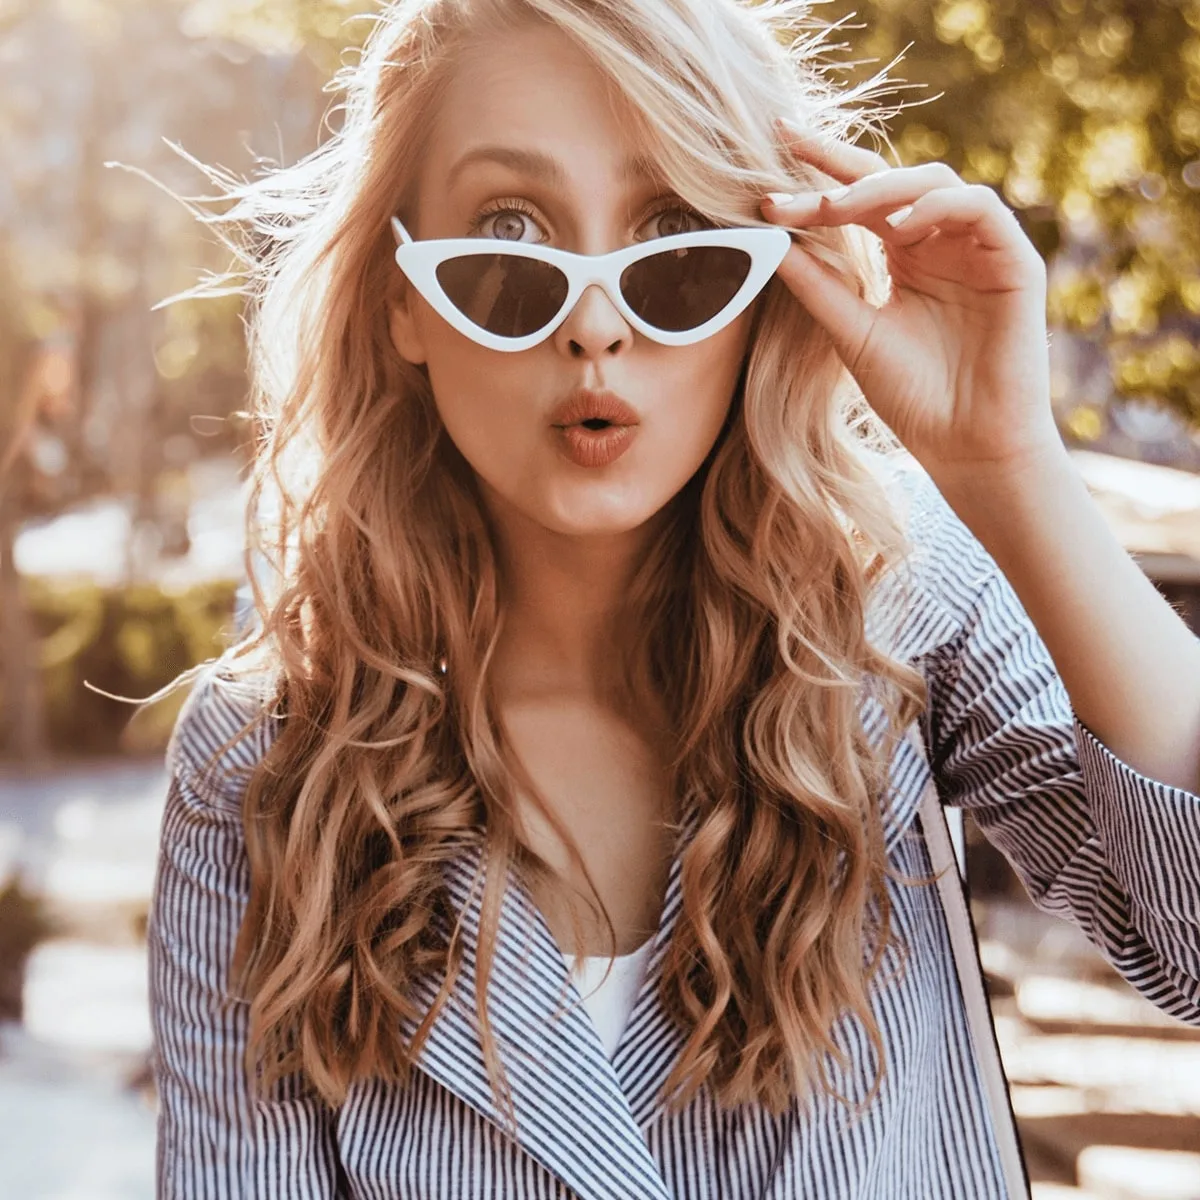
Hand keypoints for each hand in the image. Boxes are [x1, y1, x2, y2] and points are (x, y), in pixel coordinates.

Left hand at [762, 118, 1061, 481]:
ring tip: (833, 207)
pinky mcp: (1014, 260)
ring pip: (935, 183)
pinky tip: (899, 225)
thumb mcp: (852, 333)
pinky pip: (979, 209)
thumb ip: (817, 287)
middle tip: (790, 153)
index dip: (818, 171)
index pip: (859, 199)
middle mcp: (940, 242)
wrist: (966, 446)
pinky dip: (938, 208)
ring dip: (882, 188)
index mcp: (904, 256)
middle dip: (839, 163)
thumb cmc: (912, 397)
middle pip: (892, 179)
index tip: (770, 149)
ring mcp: (978, 247)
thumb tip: (767, 241)